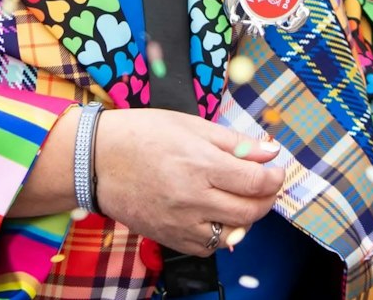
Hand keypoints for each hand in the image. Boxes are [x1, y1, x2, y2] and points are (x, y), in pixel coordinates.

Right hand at [93, 109, 289, 254]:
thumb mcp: (189, 125)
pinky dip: (221, 235)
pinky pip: (210, 247)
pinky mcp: (170, 237)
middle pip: (251, 210)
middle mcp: (193, 197)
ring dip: (247, 218)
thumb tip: (270, 151)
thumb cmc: (141, 135)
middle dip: (267, 198)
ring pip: (234, 233)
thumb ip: (233, 141)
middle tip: (264, 185)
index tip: (276, 171)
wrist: (96, 160)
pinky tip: (215, 216)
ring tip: (240, 200)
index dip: (275, 178)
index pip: (256, 182)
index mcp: (200, 164)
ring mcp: (181, 222)